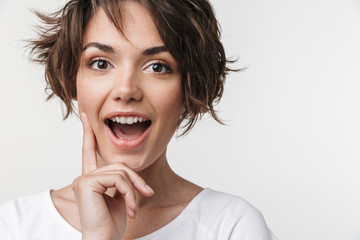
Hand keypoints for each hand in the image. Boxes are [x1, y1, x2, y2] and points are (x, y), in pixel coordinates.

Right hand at [72, 112, 153, 239]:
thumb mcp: (122, 197)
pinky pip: (118, 178)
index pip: (90, 152)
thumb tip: (129, 173)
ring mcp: (83, 179)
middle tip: (148, 193)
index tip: (85, 116)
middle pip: (118, 164)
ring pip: (120, 171)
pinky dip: (130, 192)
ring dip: (134, 190)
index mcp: (91, 179)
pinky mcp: (86, 182)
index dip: (88, 133)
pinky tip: (130, 208)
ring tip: (135, 207)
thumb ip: (122, 181)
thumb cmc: (112, 224)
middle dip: (136, 179)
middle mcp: (84, 177)